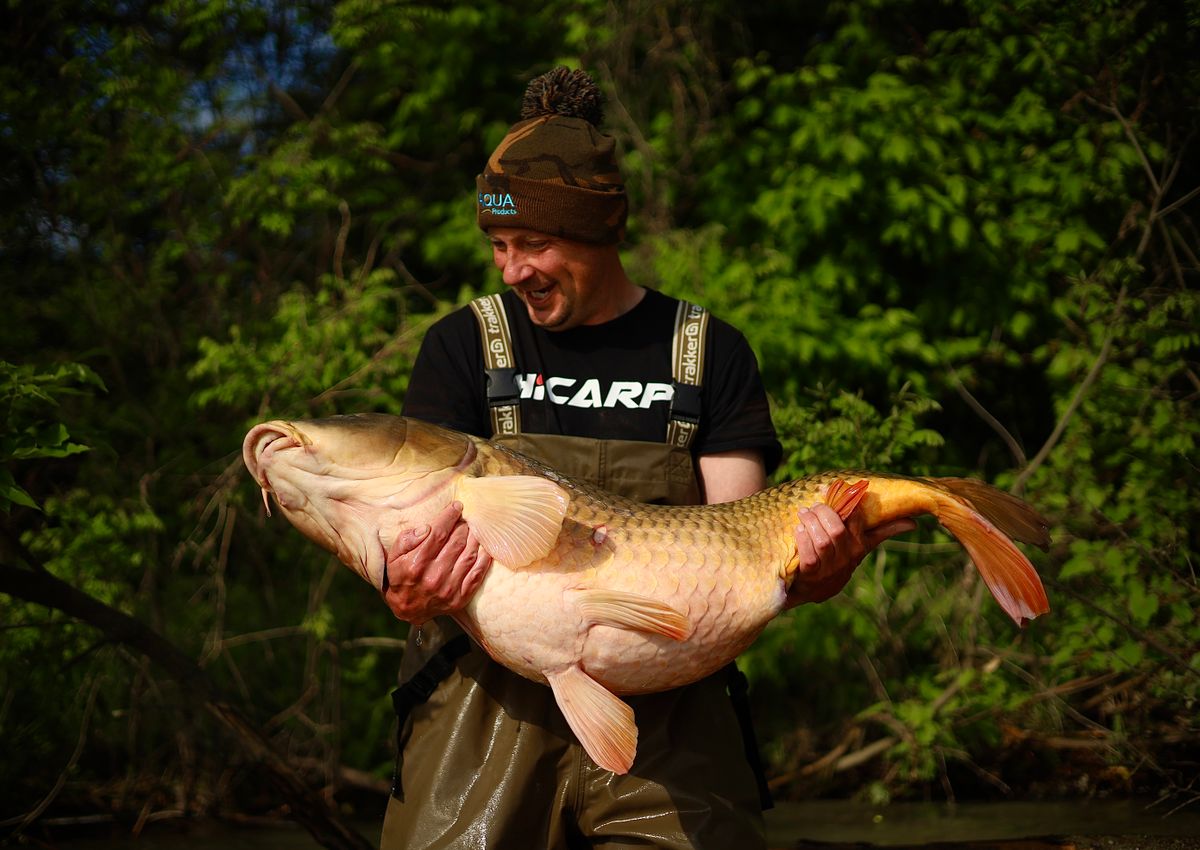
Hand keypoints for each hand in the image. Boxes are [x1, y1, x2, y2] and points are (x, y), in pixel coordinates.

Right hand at [381, 502, 491, 624]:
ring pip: (469, 555)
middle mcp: (434, 577)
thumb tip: (425, 528)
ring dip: (474, 538)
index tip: (457, 506)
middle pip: (457, 542)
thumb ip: (405, 540)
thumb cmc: (401, 578)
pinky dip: (484, 557)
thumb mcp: (393, 558)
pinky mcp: (461, 597)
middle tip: (464, 518)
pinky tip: (483, 546)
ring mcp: (449, 589)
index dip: (449, 516)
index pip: (438, 534)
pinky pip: (478, 573)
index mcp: (416, 565)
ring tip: (473, 529)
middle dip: (463, 525)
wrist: (408, 609)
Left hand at [784, 505, 915, 607]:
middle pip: (836, 530)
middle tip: (814, 506)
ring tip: (804, 513)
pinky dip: (802, 539)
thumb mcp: (865, 546)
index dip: (847, 503)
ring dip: (810, 523)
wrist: (820, 588)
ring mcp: (829, 566)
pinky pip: (808, 554)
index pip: (857, 520)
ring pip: (821, 541)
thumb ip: (886, 531)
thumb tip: (914, 523)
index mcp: (860, 545)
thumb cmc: (843, 558)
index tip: (837, 489)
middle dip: (823, 513)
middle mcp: (846, 556)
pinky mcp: (811, 573)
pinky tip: (799, 529)